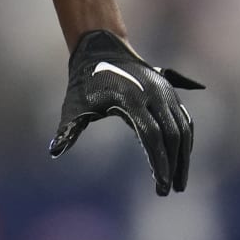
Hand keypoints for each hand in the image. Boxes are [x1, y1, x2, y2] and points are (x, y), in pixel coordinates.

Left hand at [49, 30, 203, 195]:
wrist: (100, 49)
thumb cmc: (84, 82)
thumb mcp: (73, 105)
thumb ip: (68, 129)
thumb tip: (54, 150)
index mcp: (131, 98)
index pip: (151, 135)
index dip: (158, 161)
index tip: (160, 185)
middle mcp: (153, 93)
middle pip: (172, 134)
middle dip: (174, 165)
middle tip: (169, 190)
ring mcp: (165, 91)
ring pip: (183, 128)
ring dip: (184, 156)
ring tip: (179, 181)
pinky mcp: (170, 91)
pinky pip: (184, 119)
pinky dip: (185, 140)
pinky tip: (181, 160)